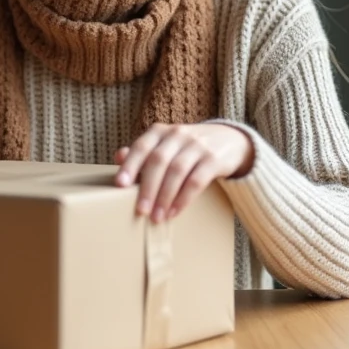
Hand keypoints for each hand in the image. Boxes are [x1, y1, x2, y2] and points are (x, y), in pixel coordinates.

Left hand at [113, 123, 253, 223]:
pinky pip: (197, 180)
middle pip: (159, 160)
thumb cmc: (187, 147)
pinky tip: (174, 212)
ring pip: (177, 171)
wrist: (230, 140)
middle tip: (140, 210)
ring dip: (165, 196)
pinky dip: (184, 198)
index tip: (120, 184)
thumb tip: (118, 157)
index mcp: (160, 131)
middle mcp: (178, 134)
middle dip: (148, 187)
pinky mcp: (214, 159)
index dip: (130, 165)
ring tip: (156, 217)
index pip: (142, 146)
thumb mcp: (165, 145)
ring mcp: (198, 145)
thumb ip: (143, 153)